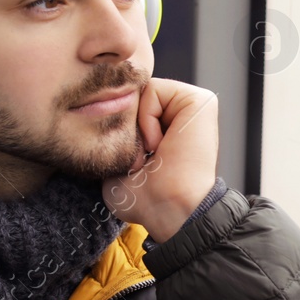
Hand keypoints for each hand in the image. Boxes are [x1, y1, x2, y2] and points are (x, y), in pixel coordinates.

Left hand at [102, 78, 219, 244]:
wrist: (171, 210)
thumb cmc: (147, 199)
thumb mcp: (119, 161)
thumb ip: (113, 135)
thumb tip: (98, 111)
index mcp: (169, 128)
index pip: (130, 105)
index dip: (120, 129)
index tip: (134, 162)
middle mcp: (183, 115)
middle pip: (135, 94)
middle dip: (128, 125)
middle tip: (142, 158)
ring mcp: (194, 107)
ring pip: (144, 90)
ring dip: (139, 125)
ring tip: (153, 152)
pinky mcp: (201, 101)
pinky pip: (155, 89)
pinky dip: (148, 118)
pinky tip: (160, 144)